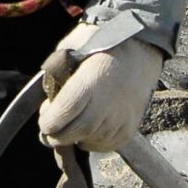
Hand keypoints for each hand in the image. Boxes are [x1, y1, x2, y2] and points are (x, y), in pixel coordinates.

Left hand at [39, 27, 163, 152]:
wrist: (142, 45)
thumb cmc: (103, 41)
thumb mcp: (72, 47)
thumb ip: (56, 72)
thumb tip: (46, 97)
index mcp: (90, 81)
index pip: (61, 115)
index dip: (47, 121)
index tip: (45, 116)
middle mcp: (107, 104)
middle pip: (73, 134)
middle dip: (57, 135)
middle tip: (52, 127)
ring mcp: (121, 118)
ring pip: (89, 142)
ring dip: (75, 137)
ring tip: (73, 122)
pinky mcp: (130, 127)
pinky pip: (106, 145)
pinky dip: (93, 141)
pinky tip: (90, 127)